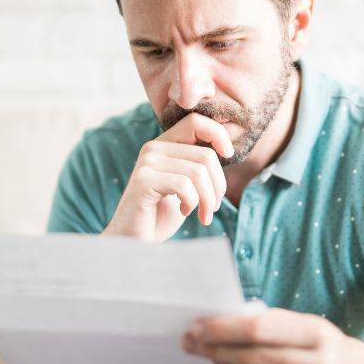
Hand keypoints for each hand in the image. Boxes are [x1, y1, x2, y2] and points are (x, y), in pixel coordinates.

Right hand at [103, 113, 233, 240]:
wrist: (134, 241)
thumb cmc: (161, 216)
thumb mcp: (186, 185)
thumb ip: (199, 165)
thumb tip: (227, 149)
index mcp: (164, 144)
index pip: (196, 121)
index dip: (219, 135)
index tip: (228, 157)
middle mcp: (153, 148)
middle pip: (205, 154)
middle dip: (218, 185)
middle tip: (213, 207)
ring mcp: (147, 163)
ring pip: (198, 172)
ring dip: (208, 199)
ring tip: (204, 214)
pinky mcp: (143, 180)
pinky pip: (184, 185)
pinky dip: (192, 203)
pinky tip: (184, 212)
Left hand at [182, 308, 363, 363]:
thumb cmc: (317, 344)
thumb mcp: (302, 323)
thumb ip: (266, 322)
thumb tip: (217, 324)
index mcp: (317, 333)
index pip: (258, 329)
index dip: (223, 329)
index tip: (197, 327)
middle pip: (254, 360)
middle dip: (217, 350)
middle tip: (192, 344)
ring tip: (217, 362)